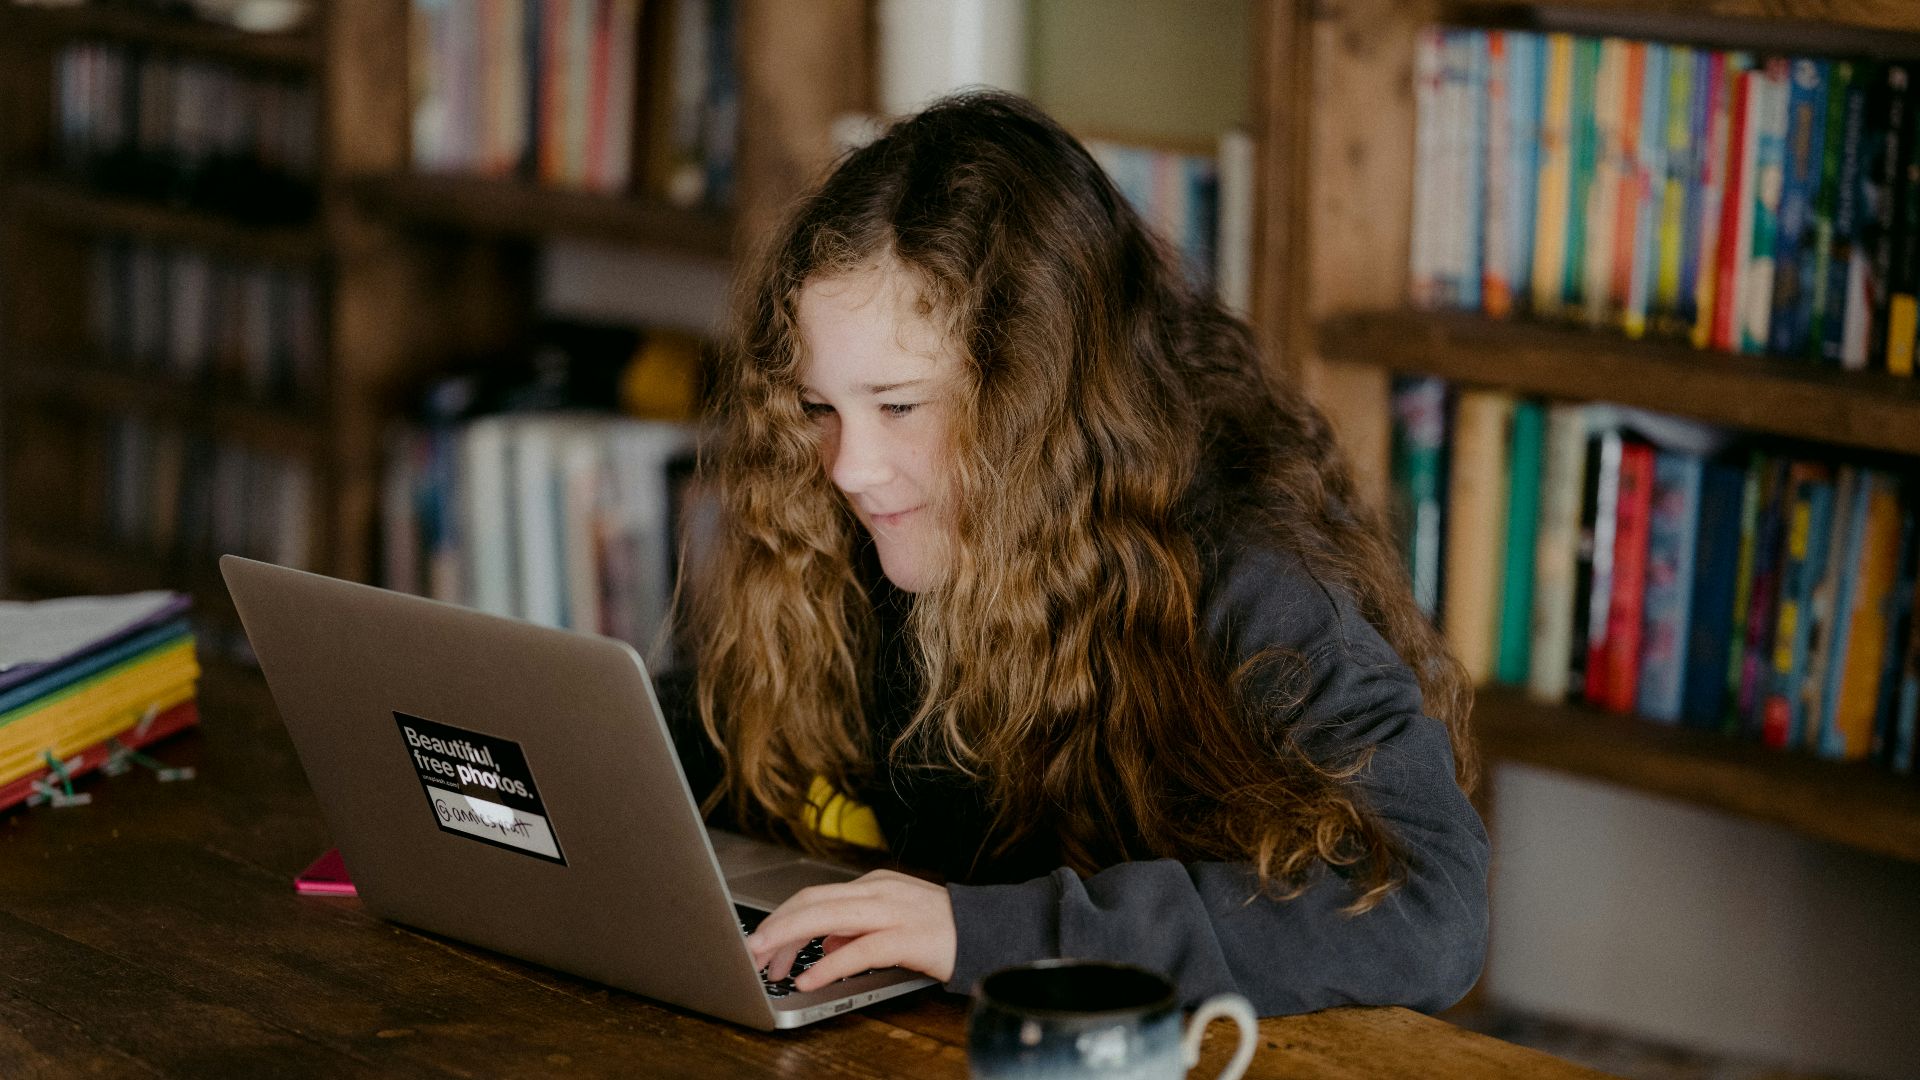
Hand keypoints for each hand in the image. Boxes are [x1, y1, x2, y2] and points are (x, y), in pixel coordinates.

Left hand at [743, 869, 955, 991]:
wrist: (989, 931)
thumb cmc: (941, 929)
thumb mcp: (892, 921)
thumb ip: (857, 928)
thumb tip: (824, 942)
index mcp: (872, 885)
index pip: (813, 897)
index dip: (781, 920)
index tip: (760, 944)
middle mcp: (878, 891)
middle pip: (811, 902)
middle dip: (774, 928)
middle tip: (750, 952)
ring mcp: (893, 911)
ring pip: (827, 918)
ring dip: (790, 940)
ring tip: (768, 963)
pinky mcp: (907, 937)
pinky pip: (858, 950)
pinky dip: (828, 965)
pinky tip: (810, 979)